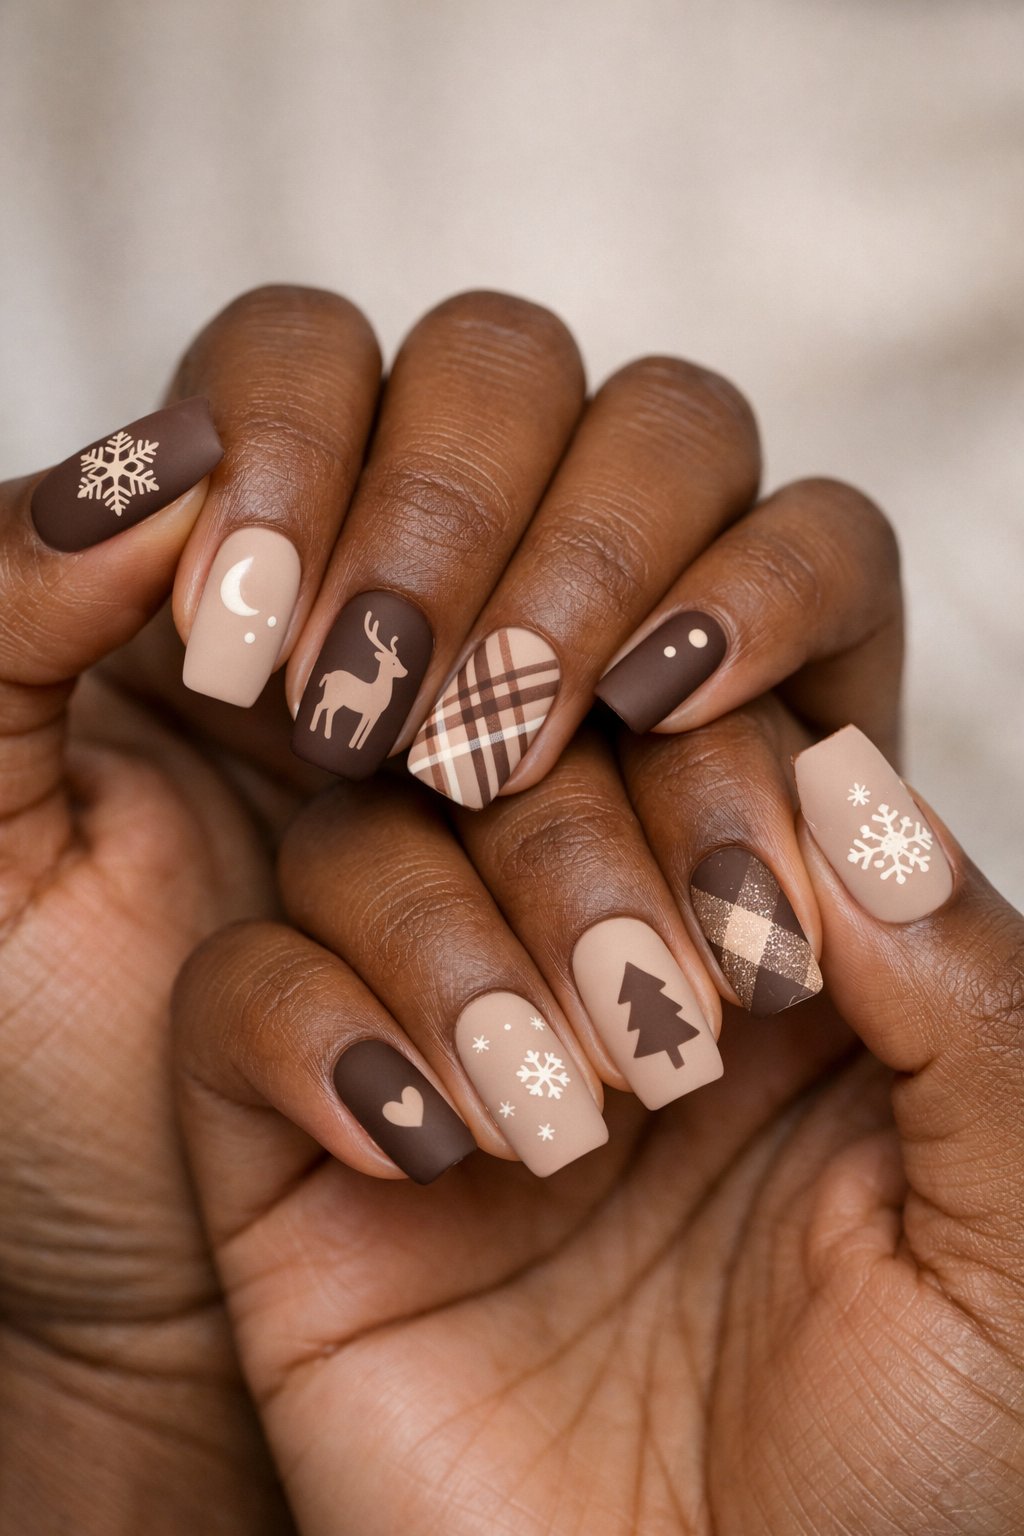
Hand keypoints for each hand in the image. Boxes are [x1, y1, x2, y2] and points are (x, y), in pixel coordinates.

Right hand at [175, 697, 1022, 1533]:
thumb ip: (969, 993)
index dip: (714, 787)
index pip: (691, 741)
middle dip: (586, 871)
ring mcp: (431, 1052)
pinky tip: (418, 1147)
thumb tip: (845, 783)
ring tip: (560, 1123)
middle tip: (661, 1042)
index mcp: (754, 956)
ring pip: (361, 847)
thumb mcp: (1008, 1234)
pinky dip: (308, 1028)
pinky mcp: (299, 1158)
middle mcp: (580, 971)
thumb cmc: (906, 1486)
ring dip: (449, 947)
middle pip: (514, 765)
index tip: (766, 956)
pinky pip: (236, 1001)